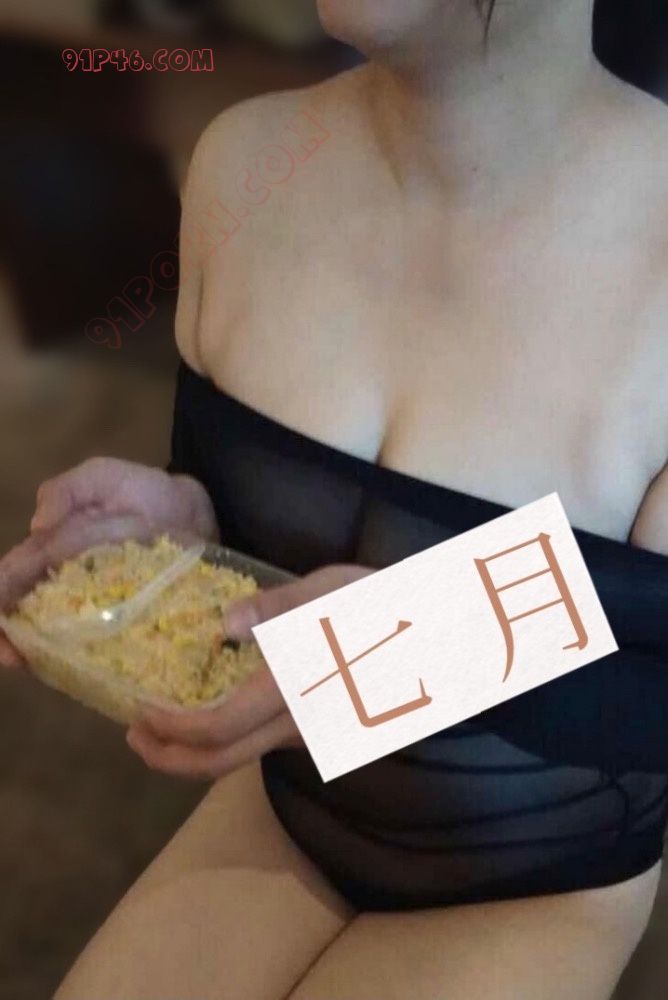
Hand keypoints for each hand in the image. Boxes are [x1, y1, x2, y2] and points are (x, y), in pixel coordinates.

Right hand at [0, 457, 216, 668]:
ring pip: (55, 636)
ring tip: (27, 664)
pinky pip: (97, 646)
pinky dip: (82, 661)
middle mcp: (65, 583)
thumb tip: (39, 523)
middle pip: (26, 614)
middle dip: (10, 636)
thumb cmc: (139, 491)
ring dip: (36, 654)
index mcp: (50, 548)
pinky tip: (78, 674)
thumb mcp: (101, 477)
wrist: (190, 510)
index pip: (13, 575)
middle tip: (6, 654)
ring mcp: (94, 606)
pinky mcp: (124, 621)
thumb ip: (68, 490)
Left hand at [127, 563, 372, 779]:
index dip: (172, 727)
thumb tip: (225, 624)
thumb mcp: (330, 590)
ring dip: (193, 749)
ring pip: (239, 759)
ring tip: (164, 716)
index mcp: (297, 688)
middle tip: (134, 737)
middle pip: (220, 763)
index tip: (140, 710)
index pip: (219, 727)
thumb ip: (276, 608)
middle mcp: (299, 724)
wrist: (436, 638)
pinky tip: (211, 704)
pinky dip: (223, 738)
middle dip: (168, 757)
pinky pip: (259, 744)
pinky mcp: (316, 732)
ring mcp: (310, 734)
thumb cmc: (384, 605)